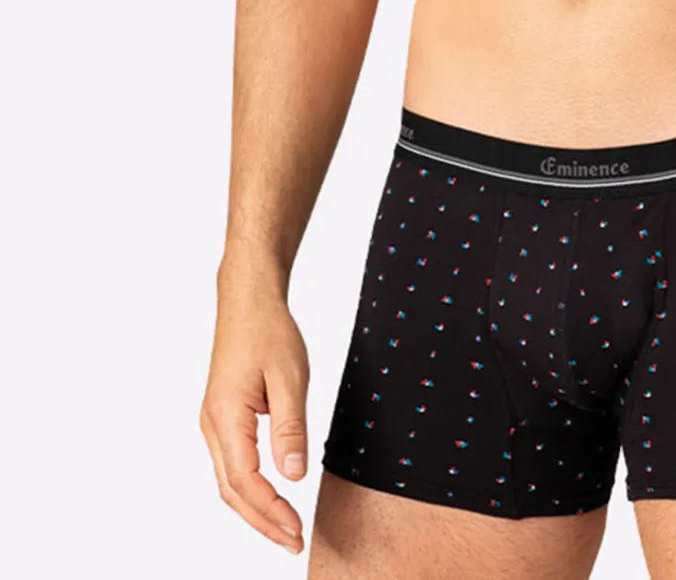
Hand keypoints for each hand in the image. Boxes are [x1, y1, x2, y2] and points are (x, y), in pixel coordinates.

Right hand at [200, 286, 309, 556]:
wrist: (247, 300)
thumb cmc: (269, 331)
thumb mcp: (290, 377)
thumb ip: (290, 428)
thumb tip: (292, 476)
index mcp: (226, 416)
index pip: (245, 481)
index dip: (271, 511)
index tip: (296, 531)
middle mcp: (212, 424)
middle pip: (232, 491)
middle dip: (262, 522)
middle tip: (293, 543)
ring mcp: (213, 422)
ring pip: (229, 481)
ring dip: (255, 509)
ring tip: (285, 529)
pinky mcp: (222, 417)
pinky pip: (231, 464)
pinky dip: (249, 489)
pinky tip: (270, 498)